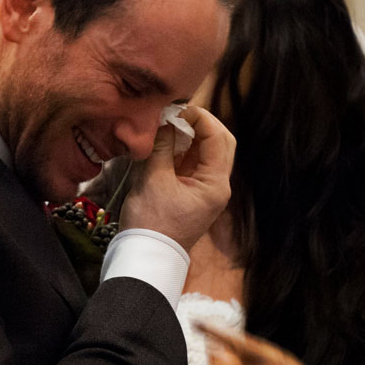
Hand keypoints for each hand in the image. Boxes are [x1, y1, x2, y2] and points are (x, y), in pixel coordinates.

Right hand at [123, 106, 234, 250]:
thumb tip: (164, 119)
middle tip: (175, 113)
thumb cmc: (151, 222)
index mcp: (215, 184)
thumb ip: (162, 146)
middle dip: (200, 124)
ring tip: (166, 125)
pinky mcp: (191, 192)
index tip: (176, 109)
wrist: (145, 256)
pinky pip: (192, 163)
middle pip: (219, 142)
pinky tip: (164, 142)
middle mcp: (217, 185)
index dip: (200, 118)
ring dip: (189, 135)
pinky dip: (181, 149)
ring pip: (206, 151)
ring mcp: (205, 190)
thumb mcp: (153, 180)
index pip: (218, 138)